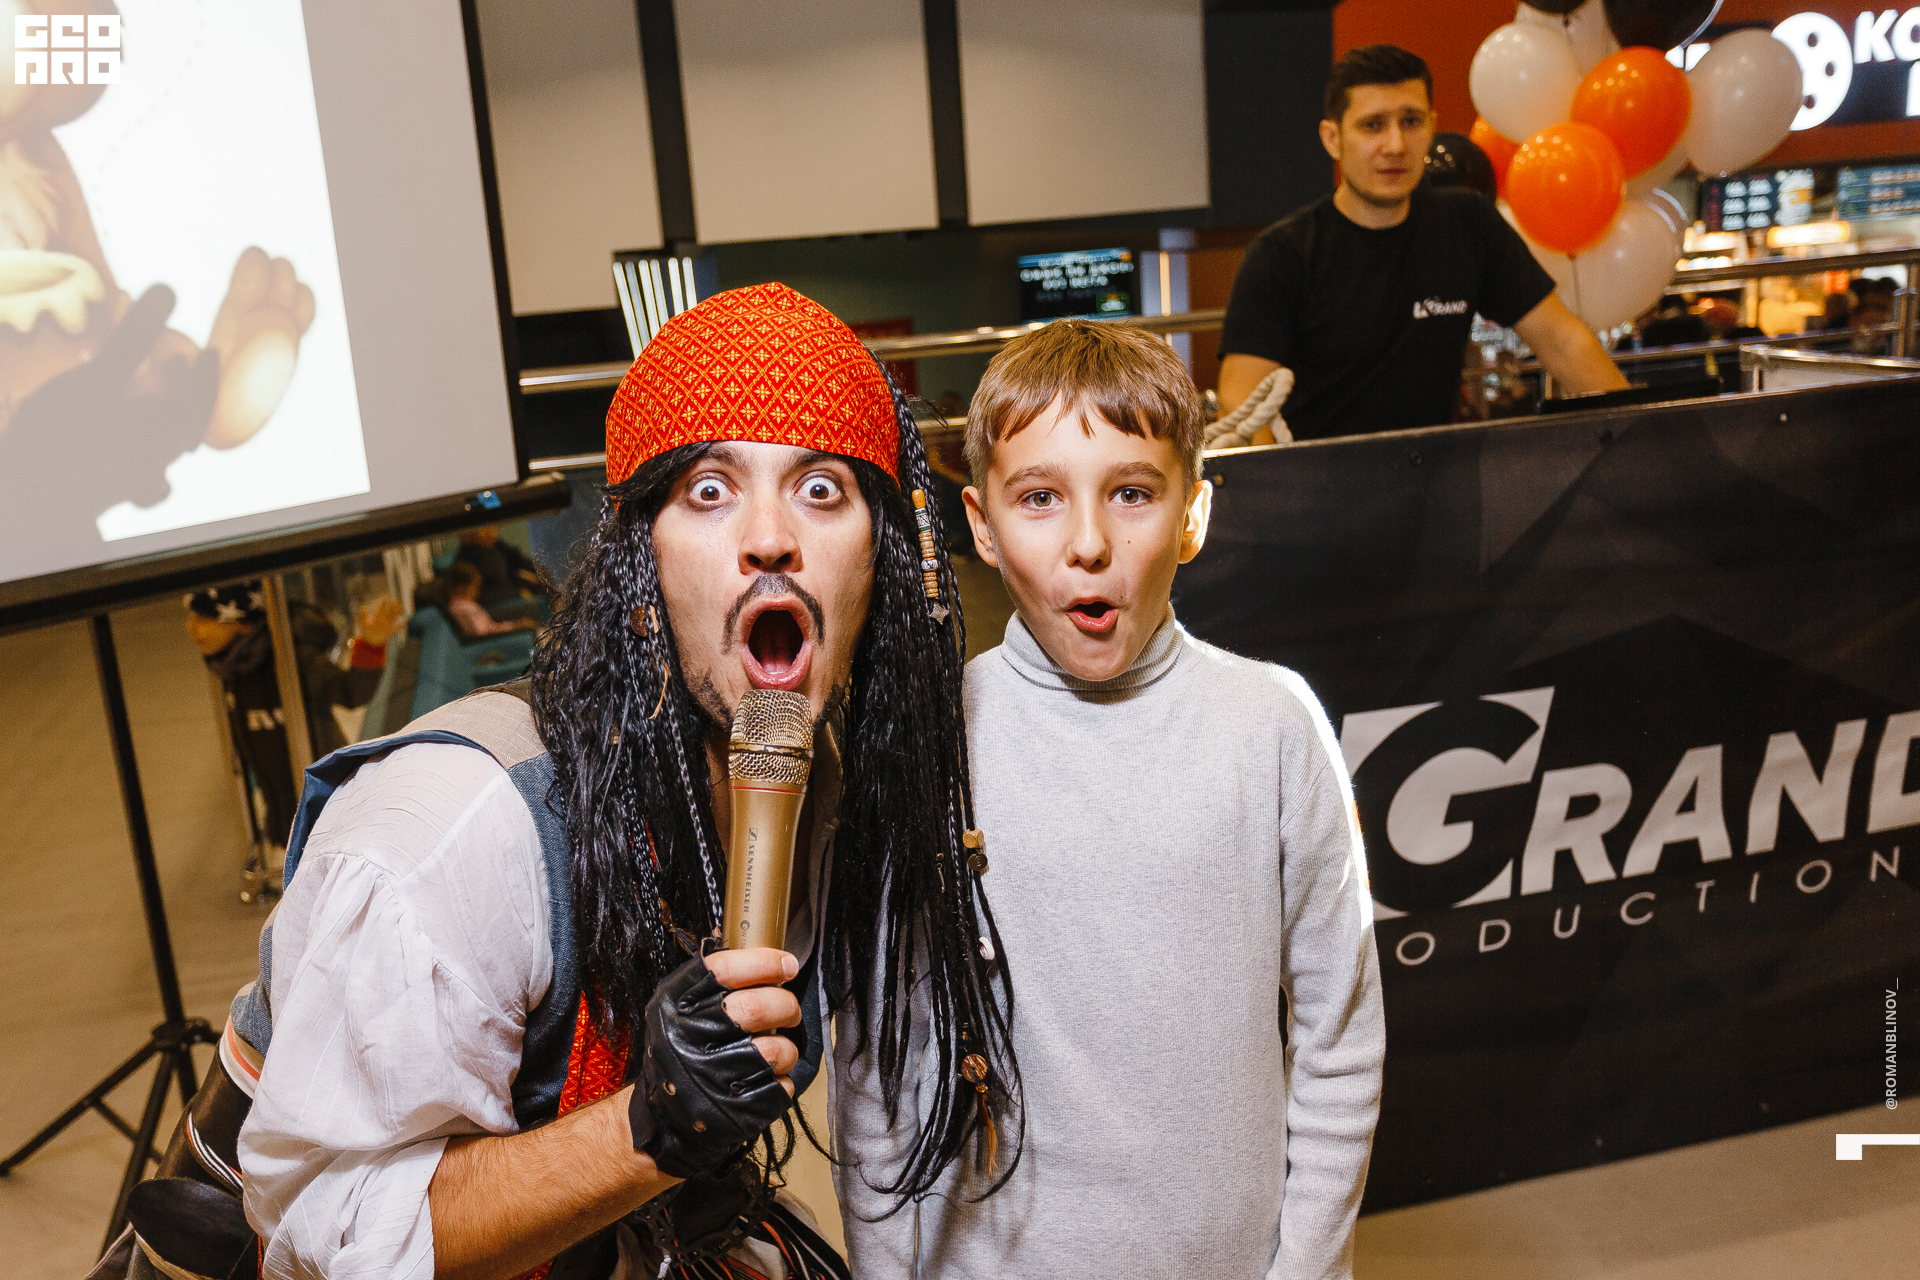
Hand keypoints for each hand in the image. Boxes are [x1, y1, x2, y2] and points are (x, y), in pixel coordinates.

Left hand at [355, 597, 404, 647]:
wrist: (370, 642)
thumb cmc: (366, 632)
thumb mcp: (364, 624)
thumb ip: (363, 616)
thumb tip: (363, 607)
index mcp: (377, 618)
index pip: (381, 609)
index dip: (384, 604)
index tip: (386, 597)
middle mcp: (383, 621)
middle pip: (389, 612)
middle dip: (393, 606)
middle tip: (396, 600)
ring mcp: (387, 626)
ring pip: (393, 618)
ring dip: (397, 612)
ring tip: (401, 606)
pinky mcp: (390, 632)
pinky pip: (396, 628)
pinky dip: (401, 626)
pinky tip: (405, 622)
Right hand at [628, 949, 799, 1178]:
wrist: (665, 1117)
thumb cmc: (682, 1051)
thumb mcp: (677, 1008)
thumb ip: (711, 982)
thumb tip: (770, 959)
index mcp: (674, 1007)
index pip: (722, 970)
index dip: (763, 962)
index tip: (787, 965)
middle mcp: (687, 1040)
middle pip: (754, 1008)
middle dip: (785, 1005)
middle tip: (789, 1010)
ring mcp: (709, 1078)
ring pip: (774, 1050)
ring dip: (788, 1048)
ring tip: (779, 1050)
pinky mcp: (733, 1112)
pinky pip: (779, 1087)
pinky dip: (783, 1080)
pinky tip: (768, 1078)